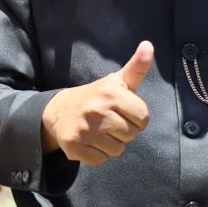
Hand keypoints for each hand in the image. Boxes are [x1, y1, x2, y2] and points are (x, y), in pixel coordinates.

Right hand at [40, 41, 152, 165]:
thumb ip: (136, 68)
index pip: (143, 118)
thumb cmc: (96, 96)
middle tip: (108, 122)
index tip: (123, 112)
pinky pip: (100, 160)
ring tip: (98, 132)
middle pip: (131, 135)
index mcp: (111, 92)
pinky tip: (88, 141)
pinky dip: (96, 155)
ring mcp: (84, 128)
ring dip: (110, 145)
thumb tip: (149, 45)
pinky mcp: (73, 146)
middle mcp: (97, 109)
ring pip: (117, 150)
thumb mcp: (116, 81)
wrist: (58, 110)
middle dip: (123, 132)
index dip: (136, 118)